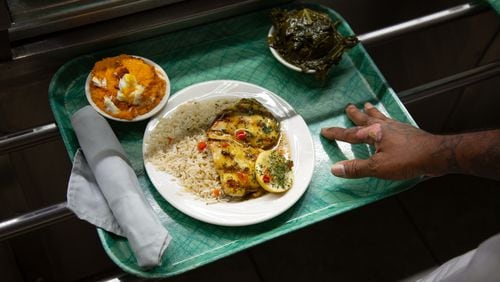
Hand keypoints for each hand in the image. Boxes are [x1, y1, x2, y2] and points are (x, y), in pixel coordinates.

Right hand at [320, 103, 440, 179]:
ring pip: (380, 117)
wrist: (436, 155)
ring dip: (371, 112)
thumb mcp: (378, 168)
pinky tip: (389, 121)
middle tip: (348, 107)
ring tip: (367, 105)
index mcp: (374, 134)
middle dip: (355, 115)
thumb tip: (335, 169)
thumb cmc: (407, 160)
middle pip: (365, 119)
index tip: (324, 130)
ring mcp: (397, 128)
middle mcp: (384, 127)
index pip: (350, 134)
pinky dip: (386, 118)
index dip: (336, 133)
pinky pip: (392, 121)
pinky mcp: (408, 132)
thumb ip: (356, 168)